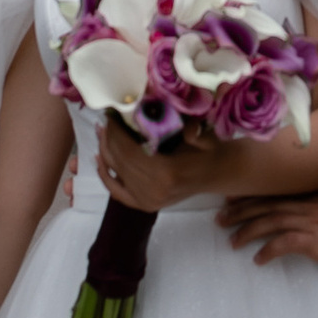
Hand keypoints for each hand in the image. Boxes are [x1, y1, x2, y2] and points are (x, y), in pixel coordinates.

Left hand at [95, 116, 215, 213]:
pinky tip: (99, 158)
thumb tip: (169, 114)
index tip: (112, 112)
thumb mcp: (202, 134)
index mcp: (166, 172)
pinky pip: (116, 190)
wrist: (217, 172)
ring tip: (102, 131)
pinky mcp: (143, 205)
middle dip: (109, 137)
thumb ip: (189, 127)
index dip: (116, 131)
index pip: (129, 149)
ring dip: (105, 150)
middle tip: (106, 118)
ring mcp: (146, 201)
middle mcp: (152, 190)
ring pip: (115, 171)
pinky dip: (105, 175)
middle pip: (120, 159)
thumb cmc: (209, 150)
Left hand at [220, 186, 317, 265]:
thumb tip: (315, 207)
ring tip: (231, 241)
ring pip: (268, 222)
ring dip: (247, 231)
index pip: (273, 192)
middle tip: (220, 218)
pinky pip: (283, 244)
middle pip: (264, 205)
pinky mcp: (312, 240)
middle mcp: (304, 204)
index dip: (251, 196)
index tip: (233, 199)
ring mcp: (307, 221)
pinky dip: (268, 251)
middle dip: (239, 211)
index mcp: (309, 194)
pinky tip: (258, 260)